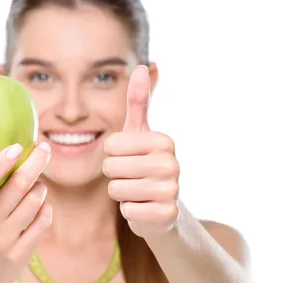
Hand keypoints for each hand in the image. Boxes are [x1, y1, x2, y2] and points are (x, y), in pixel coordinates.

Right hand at [0, 137, 52, 282]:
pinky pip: (43, 221)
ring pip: (33, 203)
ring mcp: (4, 242)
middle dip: (35, 164)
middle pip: (16, 189)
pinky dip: (45, 207)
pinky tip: (40, 204)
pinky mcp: (21, 254)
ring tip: (37, 182)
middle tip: (44, 148)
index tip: (15, 146)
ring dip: (40, 187)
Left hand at [103, 65, 179, 237]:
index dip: (112, 154)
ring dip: (121, 193)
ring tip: (137, 191)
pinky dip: (130, 211)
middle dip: (114, 175)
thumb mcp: (139, 132)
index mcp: (164, 141)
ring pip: (115, 189)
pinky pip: (127, 210)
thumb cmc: (143, 163)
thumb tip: (141, 66)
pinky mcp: (166, 216)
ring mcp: (172, 191)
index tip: (129, 157)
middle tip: (132, 177)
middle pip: (111, 167)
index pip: (110, 145)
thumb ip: (137, 101)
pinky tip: (144, 207)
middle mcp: (172, 163)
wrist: (162, 205)